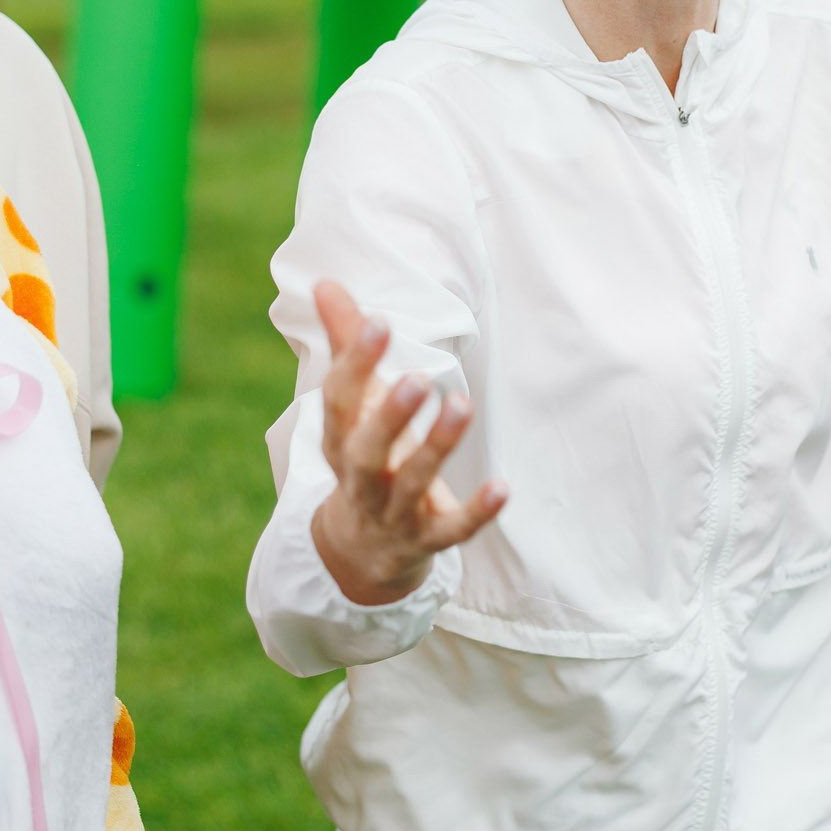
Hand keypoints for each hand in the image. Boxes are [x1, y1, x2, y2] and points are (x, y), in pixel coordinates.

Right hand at [309, 282, 506, 606]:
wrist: (363, 547)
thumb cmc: (363, 454)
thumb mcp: (351, 405)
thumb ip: (346, 343)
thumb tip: (326, 282)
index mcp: (338, 438)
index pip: (339, 401)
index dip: (356, 363)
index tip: (381, 322)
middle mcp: (360, 477)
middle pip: (367, 450)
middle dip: (390, 416)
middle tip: (418, 378)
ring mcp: (394, 511)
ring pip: (412, 483)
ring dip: (437, 447)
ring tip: (463, 405)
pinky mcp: (428, 538)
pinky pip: (453, 529)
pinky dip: (477, 511)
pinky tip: (504, 486)